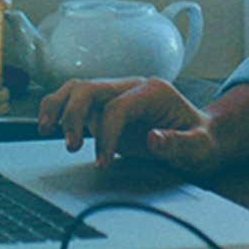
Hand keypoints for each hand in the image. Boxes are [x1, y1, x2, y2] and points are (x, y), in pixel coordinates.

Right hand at [37, 77, 227, 174]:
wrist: (203, 137)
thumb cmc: (202, 140)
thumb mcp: (200, 147)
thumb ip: (179, 143)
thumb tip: (154, 139)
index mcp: (153, 92)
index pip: (117, 106)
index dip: (106, 134)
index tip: (103, 161)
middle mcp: (131, 88)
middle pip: (90, 88)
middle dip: (73, 114)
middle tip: (70, 145)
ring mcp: (116, 96)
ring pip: (77, 89)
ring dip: (58, 106)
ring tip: (45, 129)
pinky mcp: (105, 108)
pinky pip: (75, 102)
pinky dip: (59, 111)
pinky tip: (50, 127)